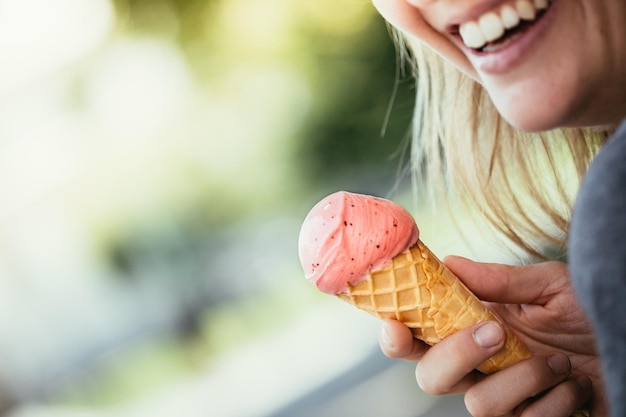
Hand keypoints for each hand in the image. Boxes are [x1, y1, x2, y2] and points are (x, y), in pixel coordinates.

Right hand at [378, 257, 606, 416]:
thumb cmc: (591, 314)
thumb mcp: (551, 287)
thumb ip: (500, 280)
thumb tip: (447, 262)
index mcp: (473, 328)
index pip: (420, 337)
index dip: (397, 336)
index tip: (396, 326)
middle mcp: (481, 367)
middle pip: (430, 377)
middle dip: (456, 354)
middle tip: (497, 333)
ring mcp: (505, 400)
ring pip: (477, 406)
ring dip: (523, 379)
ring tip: (560, 360)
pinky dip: (555, 401)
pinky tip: (575, 385)